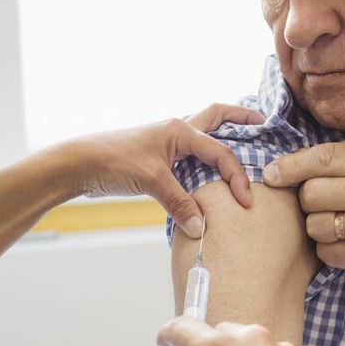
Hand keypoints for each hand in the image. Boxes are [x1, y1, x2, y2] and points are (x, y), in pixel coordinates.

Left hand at [65, 104, 263, 237]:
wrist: (80, 164)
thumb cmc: (113, 161)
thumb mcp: (152, 182)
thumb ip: (180, 204)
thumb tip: (202, 228)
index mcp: (180, 130)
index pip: (220, 153)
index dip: (236, 177)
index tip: (246, 201)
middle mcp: (177, 130)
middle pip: (217, 116)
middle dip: (241, 118)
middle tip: (264, 123)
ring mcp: (167, 142)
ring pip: (203, 133)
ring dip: (224, 135)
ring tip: (245, 141)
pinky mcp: (158, 157)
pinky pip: (190, 154)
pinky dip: (205, 159)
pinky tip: (210, 172)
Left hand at [262, 142, 344, 278]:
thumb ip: (344, 161)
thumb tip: (286, 164)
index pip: (323, 158)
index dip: (290, 166)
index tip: (272, 174)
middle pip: (311, 193)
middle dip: (309, 200)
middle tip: (326, 203)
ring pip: (314, 225)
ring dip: (318, 226)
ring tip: (341, 223)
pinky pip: (325, 252)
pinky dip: (329, 249)